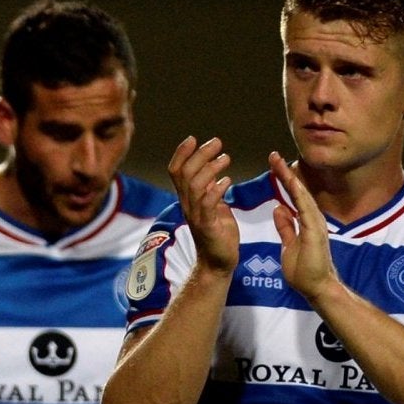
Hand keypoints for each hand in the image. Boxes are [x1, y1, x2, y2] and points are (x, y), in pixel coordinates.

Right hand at [166, 135, 239, 275]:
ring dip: (210, 168)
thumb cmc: (218, 235)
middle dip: (200, 154)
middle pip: (184, 174)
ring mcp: (196, 216)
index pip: (175, 172)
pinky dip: (217, 189)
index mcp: (188, 200)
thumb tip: (213, 172)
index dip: (181, 154)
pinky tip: (227, 181)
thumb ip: (210, 190)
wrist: (218, 264)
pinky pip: (207, 204)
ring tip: (226, 158)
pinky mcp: (208, 227)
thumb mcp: (214, 207)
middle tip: (217, 143)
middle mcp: (187, 206)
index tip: (193, 138)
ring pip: (194, 185)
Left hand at [269, 152, 340, 302]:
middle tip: (274, 155)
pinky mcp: (315, 230)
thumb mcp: (288, 244)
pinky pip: (305, 208)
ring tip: (279, 162)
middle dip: (286, 172)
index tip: (274, 166)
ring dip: (291, 178)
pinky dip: (297, 194)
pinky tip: (291, 182)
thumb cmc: (304, 270)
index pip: (292, 196)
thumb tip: (279, 209)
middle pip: (298, 190)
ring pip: (301, 195)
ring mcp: (315, 223)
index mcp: (304, 221)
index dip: (283, 180)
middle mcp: (312, 218)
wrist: (316, 287)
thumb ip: (286, 227)